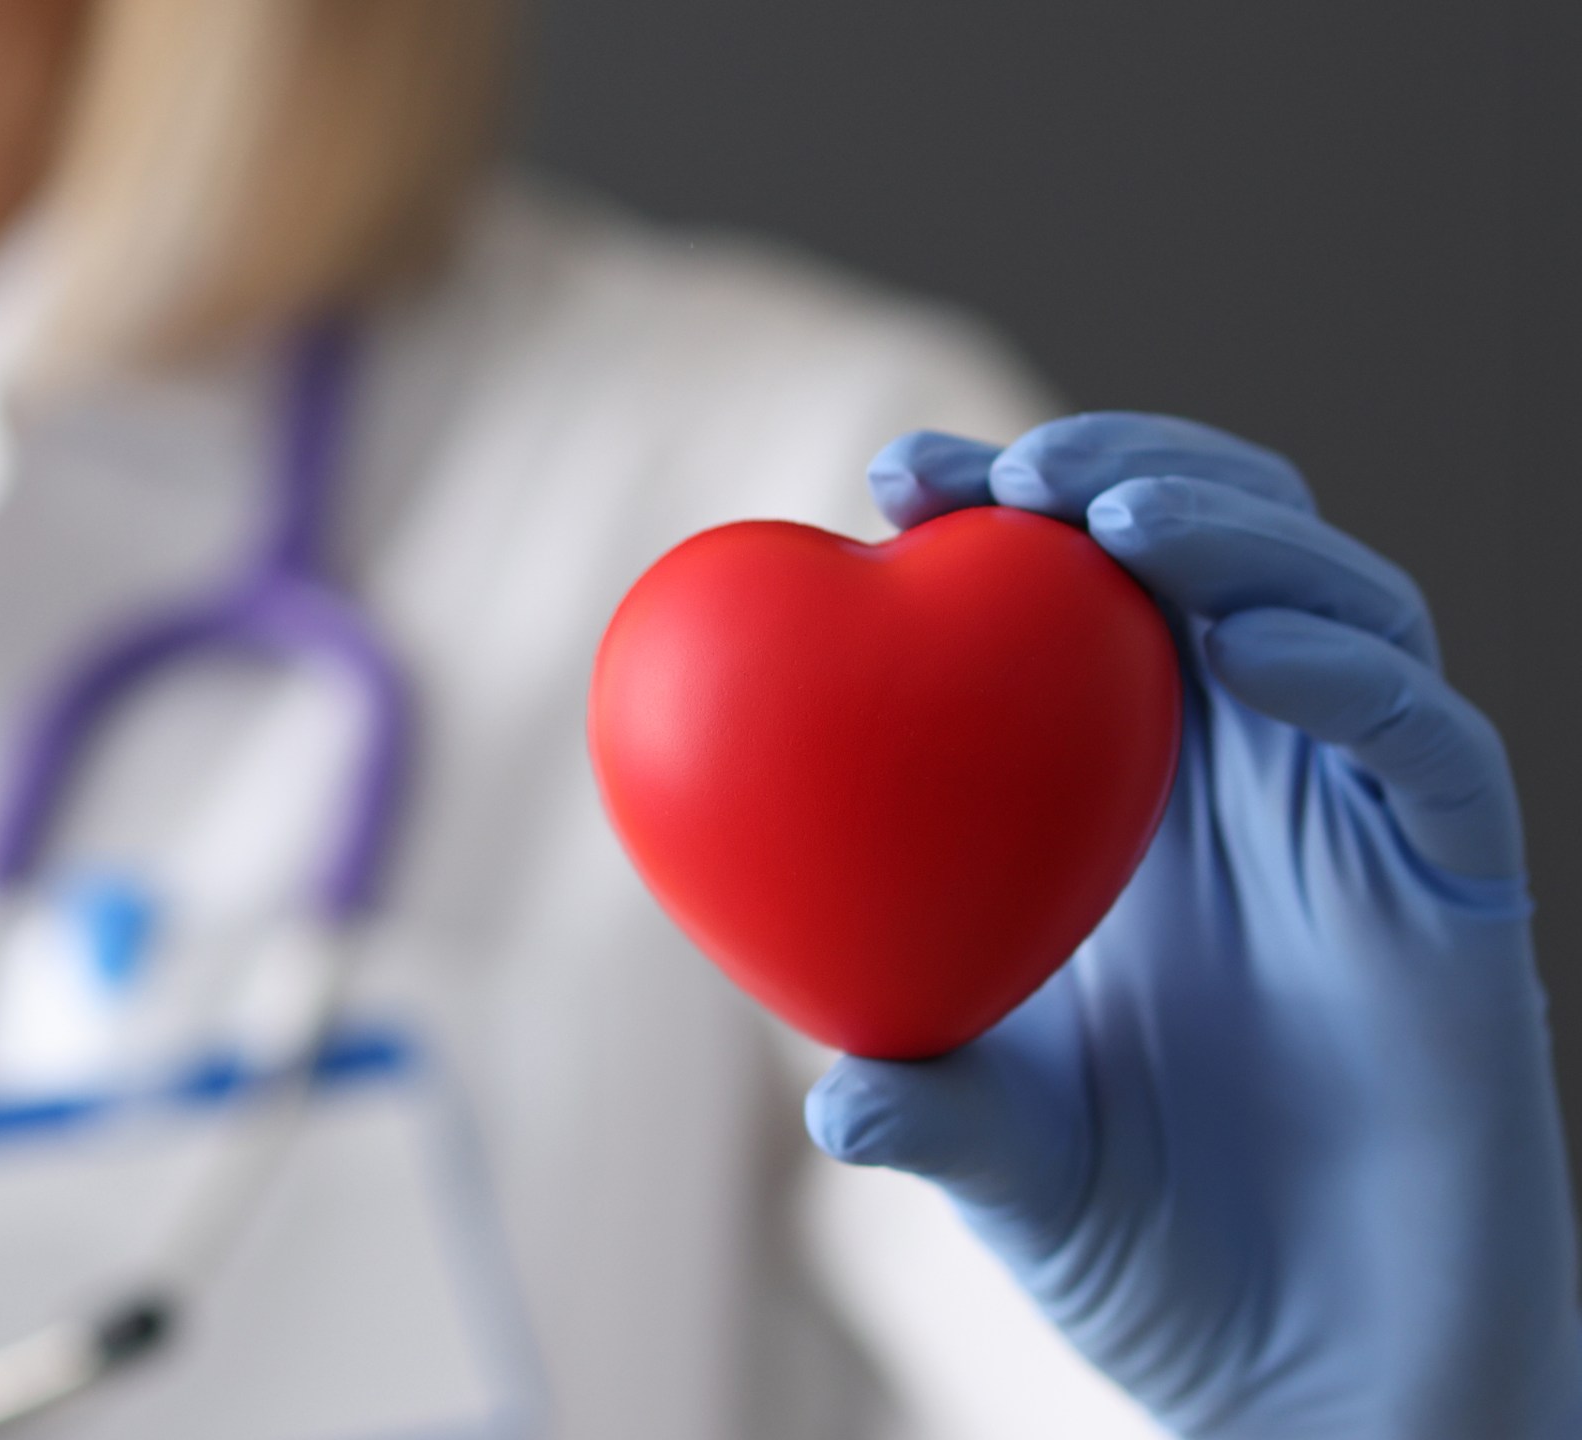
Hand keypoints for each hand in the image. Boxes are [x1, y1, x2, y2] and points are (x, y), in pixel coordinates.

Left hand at [806, 414, 1581, 1437]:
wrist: (1322, 1378)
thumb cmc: (1156, 1252)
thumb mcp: (1006, 1160)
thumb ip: (930, 1104)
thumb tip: (827, 1090)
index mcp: (1121, 813)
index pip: (1068, 617)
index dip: (996, 525)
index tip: (894, 479)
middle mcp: (1244, 793)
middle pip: (1210, 559)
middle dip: (1115, 476)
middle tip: (1000, 468)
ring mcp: (1357, 829)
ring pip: (1336, 607)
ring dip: (1234, 535)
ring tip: (1110, 516)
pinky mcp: (1459, 888)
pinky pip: (1429, 747)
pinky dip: (1351, 675)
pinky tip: (1250, 648)